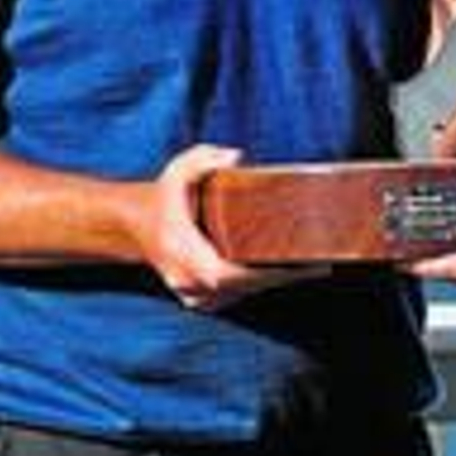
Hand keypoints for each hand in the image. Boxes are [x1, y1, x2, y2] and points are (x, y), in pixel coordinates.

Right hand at [141, 144, 324, 311]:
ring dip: (272, 284)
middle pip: (240, 288)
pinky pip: (233, 299)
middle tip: (316, 264)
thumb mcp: (179, 168)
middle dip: (279, 278)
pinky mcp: (198, 299)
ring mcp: (189, 292)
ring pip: (239, 295)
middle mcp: (184, 276)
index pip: (225, 273)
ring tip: (307, 268)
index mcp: (180, 248)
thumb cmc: (166, 196)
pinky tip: (282, 276)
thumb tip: (236, 156)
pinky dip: (257, 288)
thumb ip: (204, 157)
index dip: (262, 274)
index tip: (295, 265)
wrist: (139, 225)